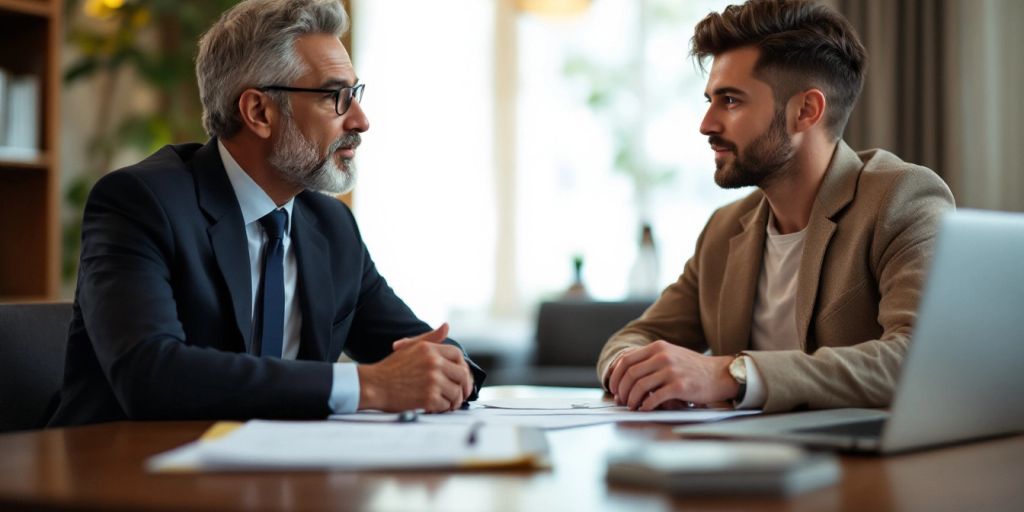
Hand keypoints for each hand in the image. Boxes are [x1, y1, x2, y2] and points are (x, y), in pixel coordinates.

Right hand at [392, 322, 473, 401]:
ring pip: (456, 393)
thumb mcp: (410, 347)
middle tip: (457, 394)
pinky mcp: (428, 398)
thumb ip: (430, 338)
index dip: (462, 367)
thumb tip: (446, 326)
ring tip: (444, 402)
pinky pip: (445, 405)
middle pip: (462, 375)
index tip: (460, 376)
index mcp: (430, 349)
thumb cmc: (391, 368)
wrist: (374, 385)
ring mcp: (432, 381)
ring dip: (452, 400)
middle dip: (462, 387)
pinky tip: (433, 406)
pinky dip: (440, 409)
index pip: (458, 355)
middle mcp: (433, 363)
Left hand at [608, 340, 737, 410]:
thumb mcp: (671, 354)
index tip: (613, 387)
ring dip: (632, 399)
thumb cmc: (693, 368)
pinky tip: (645, 409)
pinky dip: (646, 405)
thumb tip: (625, 374)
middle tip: (621, 400)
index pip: (626, 360)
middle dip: (621, 390)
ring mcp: (671, 370)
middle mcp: (663, 356)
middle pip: (630, 374)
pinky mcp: (680, 386)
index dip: (615, 376)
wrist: (719, 374)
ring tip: (632, 406)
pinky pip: (655, 397)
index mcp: (658, 347)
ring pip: (640, 386)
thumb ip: (650, 360)